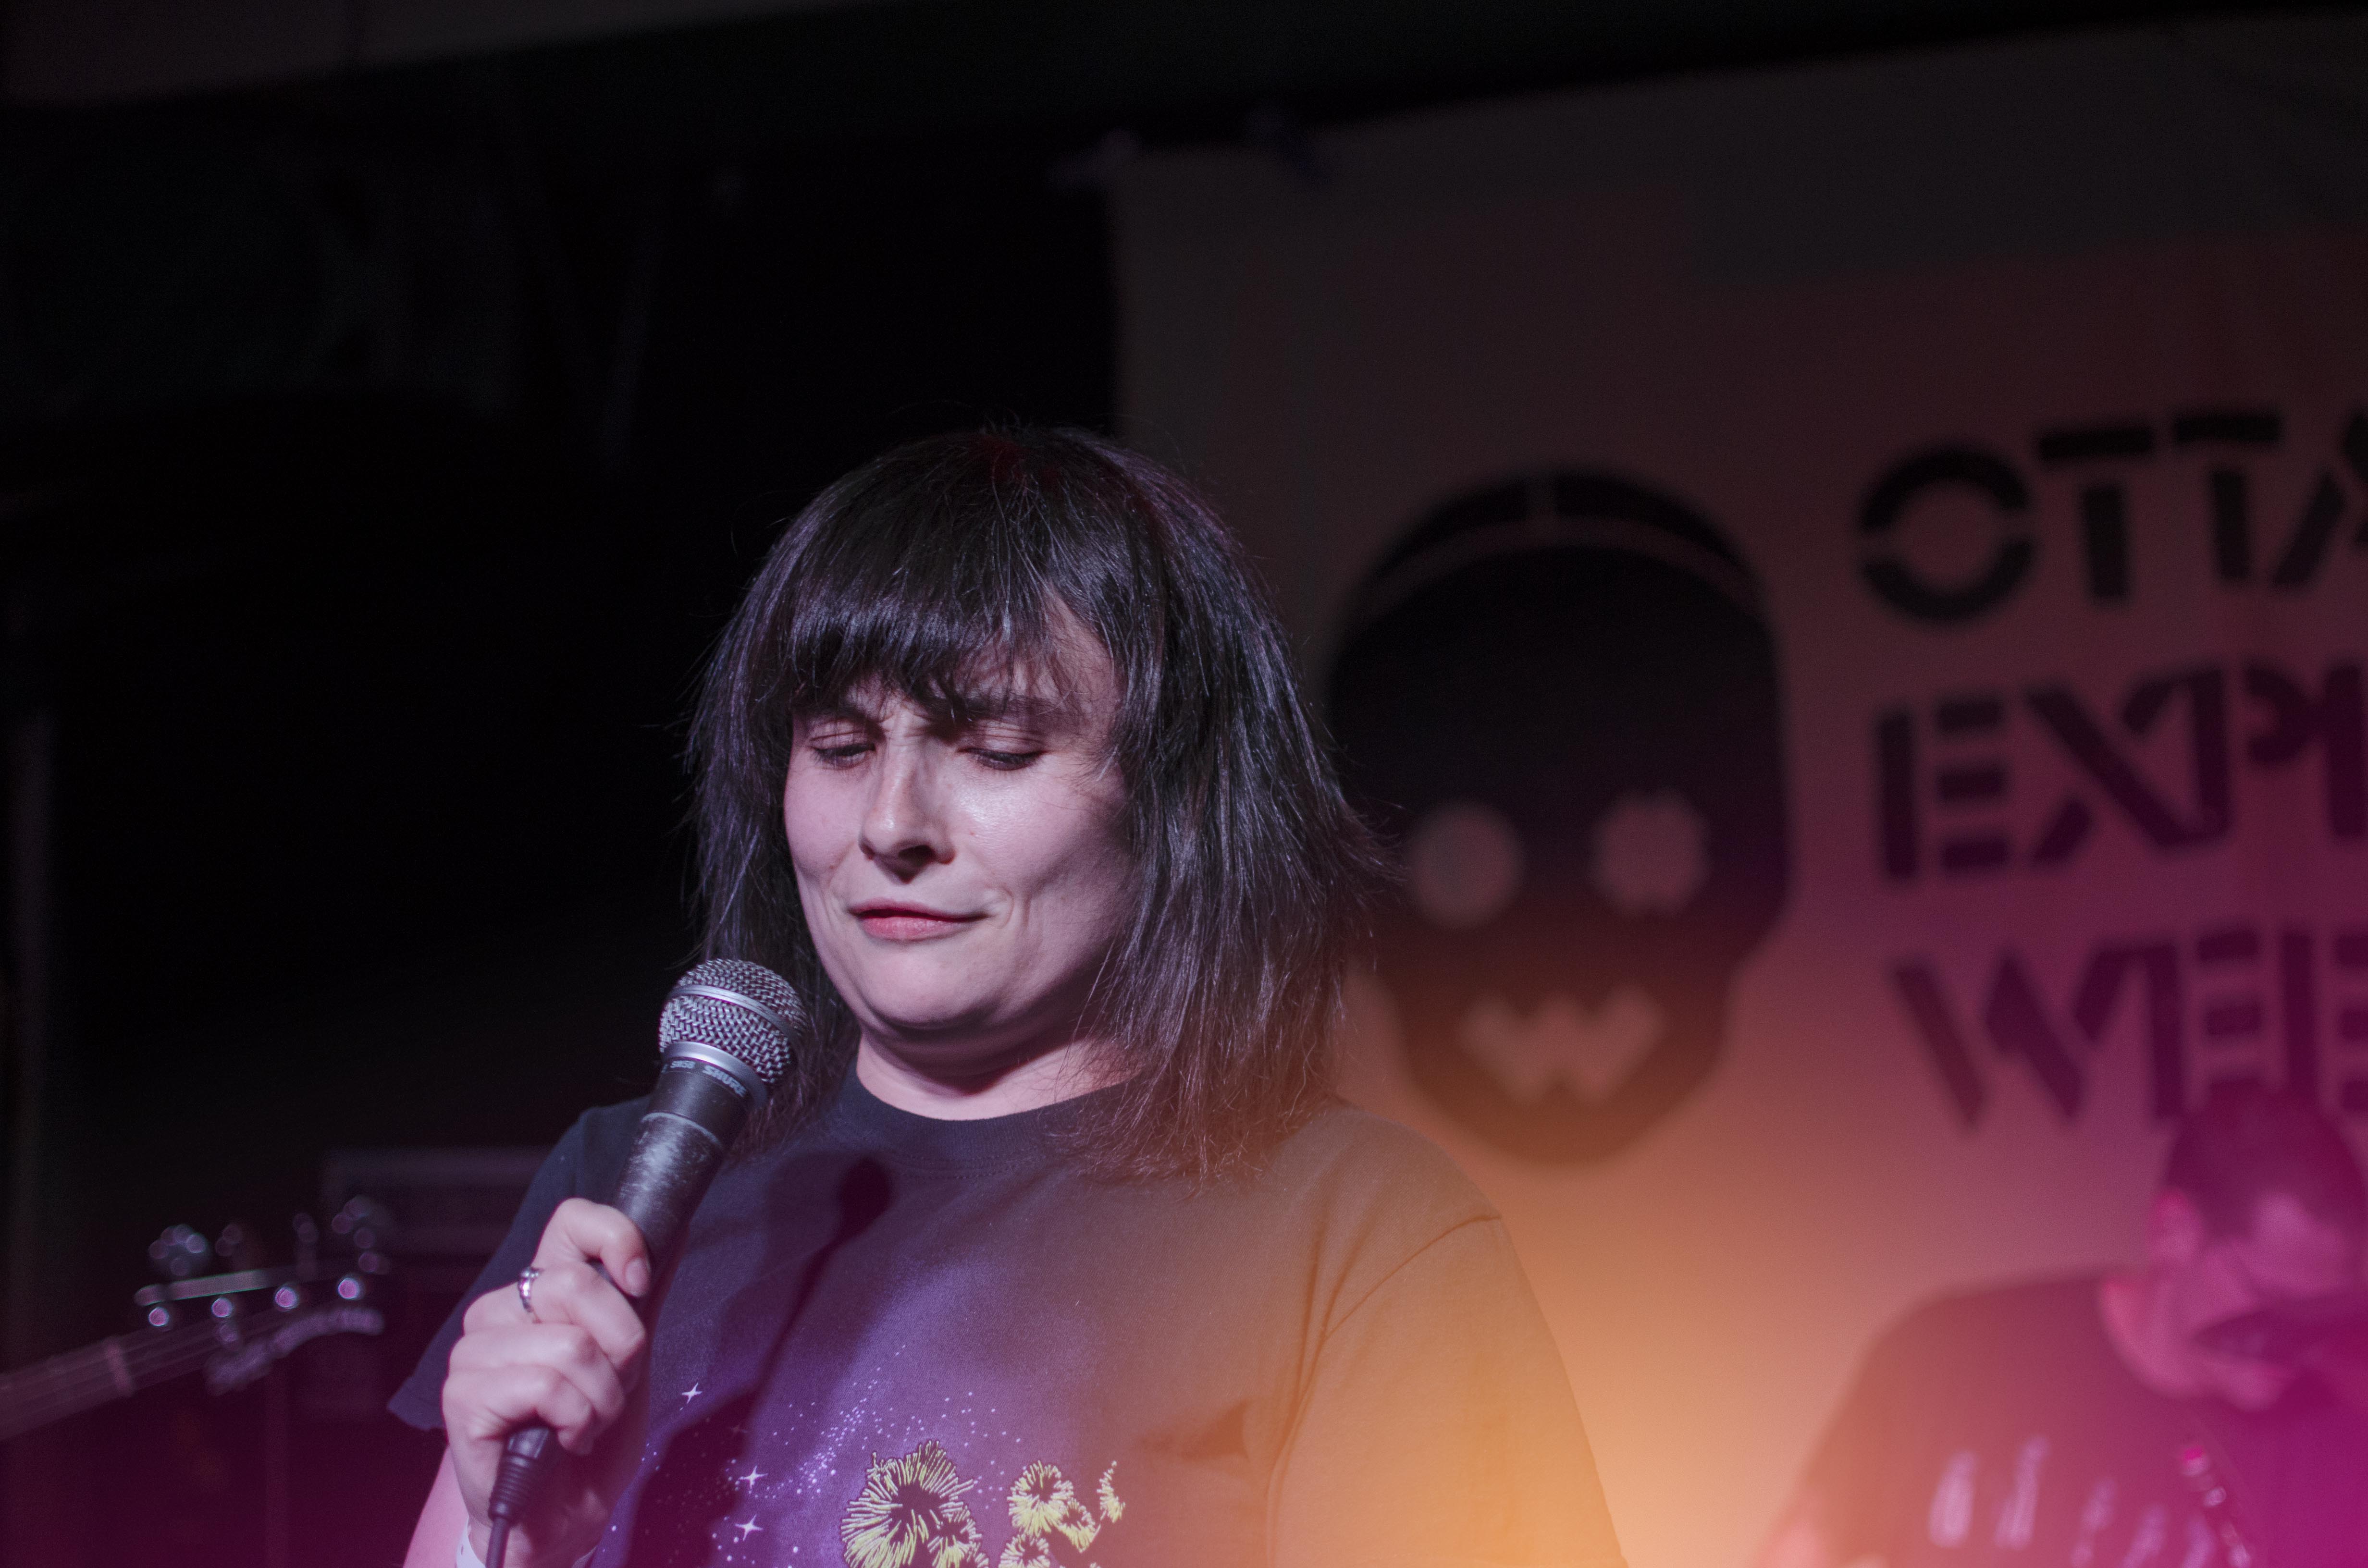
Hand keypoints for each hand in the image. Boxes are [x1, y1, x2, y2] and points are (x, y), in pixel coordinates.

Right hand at [441, 1199, 653, 1567]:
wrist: (565, 1513)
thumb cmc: (592, 1434)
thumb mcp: (631, 1358)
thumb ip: (642, 1297)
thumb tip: (676, 1231)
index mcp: (539, 1292)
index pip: (570, 1222)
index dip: (615, 1239)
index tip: (638, 1281)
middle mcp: (500, 1312)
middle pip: (578, 1285)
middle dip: (621, 1348)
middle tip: (608, 1387)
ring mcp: (474, 1353)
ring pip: (570, 1344)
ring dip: (601, 1396)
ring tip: (585, 1420)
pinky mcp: (462, 1396)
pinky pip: (545, 1386)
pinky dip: (574, 1419)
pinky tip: (563, 1438)